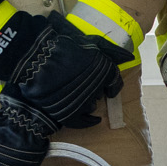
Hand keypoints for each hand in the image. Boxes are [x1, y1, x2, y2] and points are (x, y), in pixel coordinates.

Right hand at [4, 14, 127, 129]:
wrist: (38, 58)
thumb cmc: (63, 47)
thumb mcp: (91, 43)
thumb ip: (111, 51)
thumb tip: (129, 55)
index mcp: (105, 70)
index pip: (115, 82)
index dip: (112, 84)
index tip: (109, 87)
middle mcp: (97, 88)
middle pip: (100, 93)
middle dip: (95, 89)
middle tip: (83, 83)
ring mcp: (83, 101)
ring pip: (91, 105)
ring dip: (87, 101)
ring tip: (78, 94)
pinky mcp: (69, 113)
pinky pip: (82, 122)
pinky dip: (89, 122)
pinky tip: (95, 120)